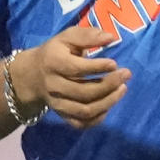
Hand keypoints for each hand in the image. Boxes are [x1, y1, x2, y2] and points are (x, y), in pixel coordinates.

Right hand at [13, 26, 130, 129]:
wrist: (33, 75)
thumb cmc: (56, 52)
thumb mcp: (67, 37)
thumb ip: (87, 35)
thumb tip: (110, 37)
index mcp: (53, 62)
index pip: (76, 68)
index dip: (97, 67)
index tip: (114, 63)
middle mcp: (53, 85)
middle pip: (83, 91)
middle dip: (108, 85)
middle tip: (126, 74)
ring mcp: (57, 103)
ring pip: (85, 110)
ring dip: (108, 102)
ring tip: (122, 89)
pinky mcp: (62, 116)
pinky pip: (81, 123)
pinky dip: (98, 118)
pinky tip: (108, 105)